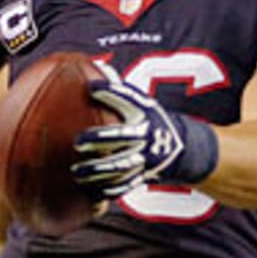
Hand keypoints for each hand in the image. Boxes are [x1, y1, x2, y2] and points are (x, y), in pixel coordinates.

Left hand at [72, 79, 217, 199]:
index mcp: (144, 114)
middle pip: (121, 137)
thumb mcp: (143, 104)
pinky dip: (106, 189)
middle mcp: (146, 136)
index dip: (111, 92)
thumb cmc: (150, 121)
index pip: (128, 99)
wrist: (180, 149)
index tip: (92, 89)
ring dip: (97, 170)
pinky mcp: (142, 177)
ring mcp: (145, 158)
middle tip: (78, 142)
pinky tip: (89, 190)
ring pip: (120, 166)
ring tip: (76, 172)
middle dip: (99, 139)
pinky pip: (124, 186)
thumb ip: (121, 91)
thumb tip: (96, 67)